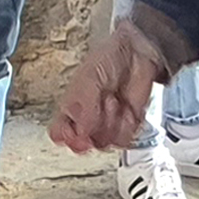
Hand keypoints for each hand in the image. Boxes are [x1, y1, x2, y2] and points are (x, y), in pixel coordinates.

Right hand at [51, 31, 167, 154]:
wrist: (138, 54)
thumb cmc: (108, 59)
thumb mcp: (88, 80)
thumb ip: (83, 109)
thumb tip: (82, 133)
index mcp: (70, 108)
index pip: (59, 135)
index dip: (68, 137)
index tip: (78, 130)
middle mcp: (87, 119)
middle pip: (83, 144)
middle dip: (95, 127)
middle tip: (100, 107)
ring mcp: (107, 124)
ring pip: (104, 144)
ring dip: (112, 123)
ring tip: (114, 101)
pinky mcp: (126, 126)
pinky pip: (123, 140)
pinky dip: (127, 126)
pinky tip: (126, 109)